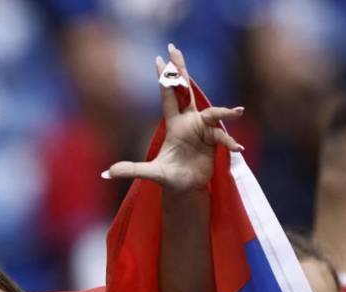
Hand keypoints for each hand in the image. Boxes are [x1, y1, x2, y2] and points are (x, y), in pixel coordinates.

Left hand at [104, 43, 243, 193]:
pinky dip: (230, 142)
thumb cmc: (169, 178)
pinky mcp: (214, 141)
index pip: (168, 96)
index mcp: (174, 125)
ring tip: (238, 112)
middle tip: (175, 48)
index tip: (161, 57)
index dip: (165, 78)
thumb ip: (131, 170)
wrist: (186, 190)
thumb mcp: (150, 173)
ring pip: (214, 114)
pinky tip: (237, 148)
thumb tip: (107, 172)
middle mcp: (189, 122)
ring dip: (224, 113)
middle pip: (186, 90)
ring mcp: (203, 130)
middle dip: (181, 70)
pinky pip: (223, 137)